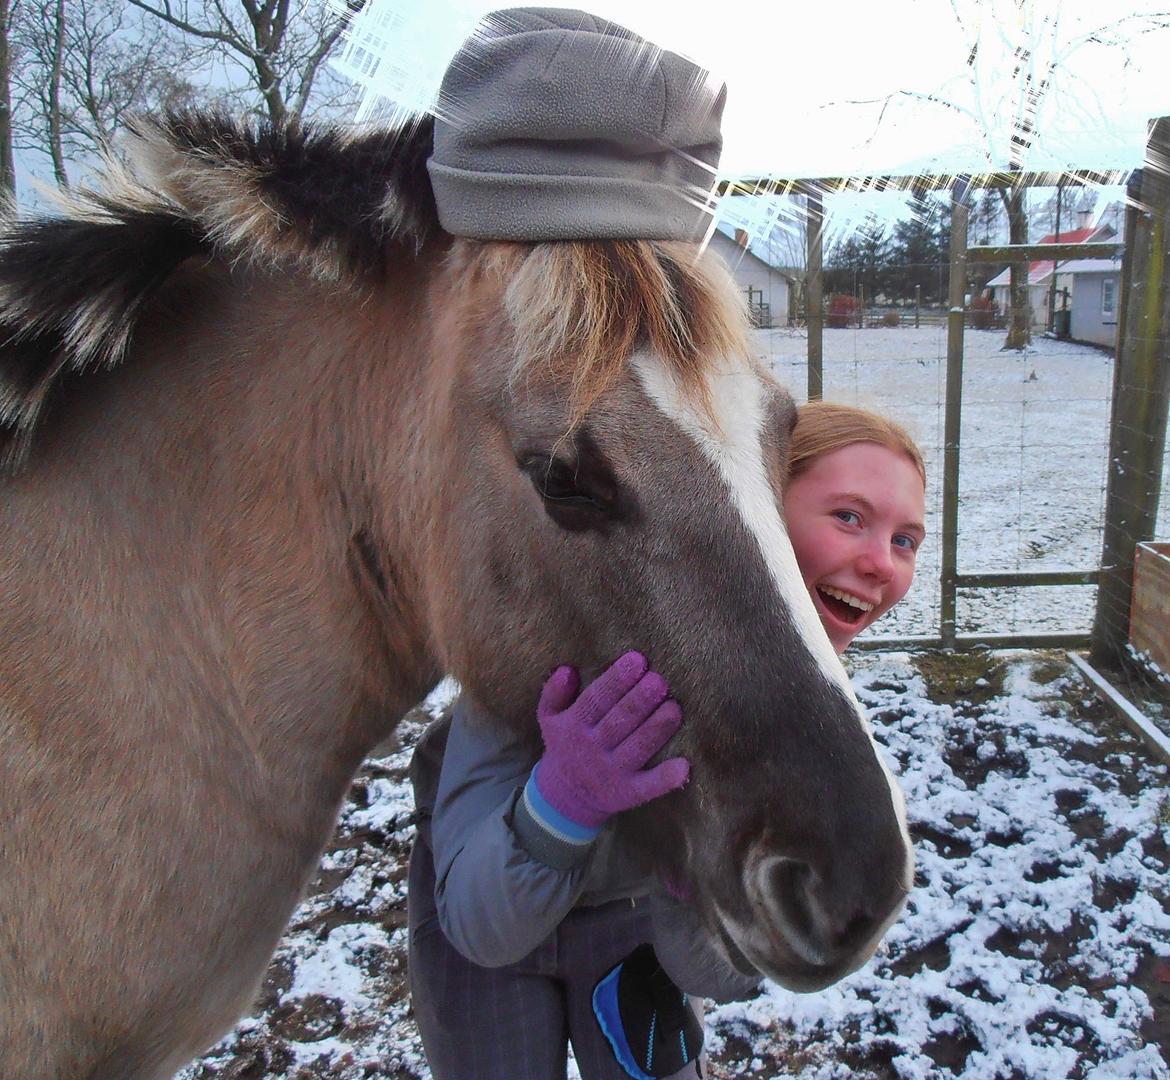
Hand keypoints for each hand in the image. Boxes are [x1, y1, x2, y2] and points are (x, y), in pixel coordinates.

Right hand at [534, 651, 688, 829]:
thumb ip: (553, 693)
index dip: (616, 680)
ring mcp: (612, 772)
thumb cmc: (565, 743)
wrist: (564, 796)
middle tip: (659, 681)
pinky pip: (648, 787)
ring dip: (656, 728)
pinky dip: (665, 779)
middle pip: (619, 721)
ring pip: (637, 747)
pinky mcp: (628, 793)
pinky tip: (684, 767)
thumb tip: (567, 670)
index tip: (637, 659)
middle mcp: (592, 749)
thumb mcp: (549, 718)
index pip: (596, 700)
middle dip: (639, 700)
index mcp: (574, 726)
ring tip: (674, 707)